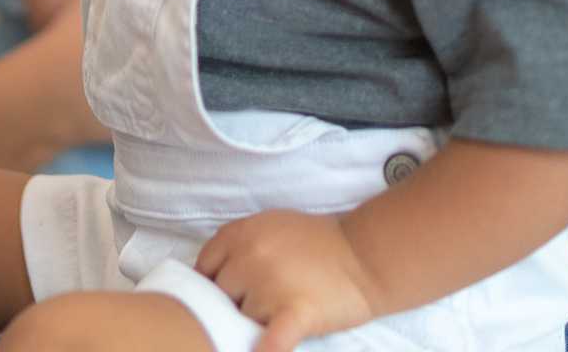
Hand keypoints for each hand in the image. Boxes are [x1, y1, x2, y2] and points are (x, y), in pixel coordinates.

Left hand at [196, 210, 380, 351]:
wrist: (364, 254)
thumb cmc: (315, 241)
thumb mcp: (266, 227)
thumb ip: (237, 246)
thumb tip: (209, 276)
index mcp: (238, 234)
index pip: (204, 269)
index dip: (213, 286)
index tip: (225, 295)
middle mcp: (248, 258)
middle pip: (221, 296)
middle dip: (235, 304)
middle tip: (259, 305)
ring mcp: (271, 285)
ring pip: (243, 319)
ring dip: (256, 324)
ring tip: (278, 315)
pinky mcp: (296, 311)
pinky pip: (271, 340)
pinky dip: (266, 350)